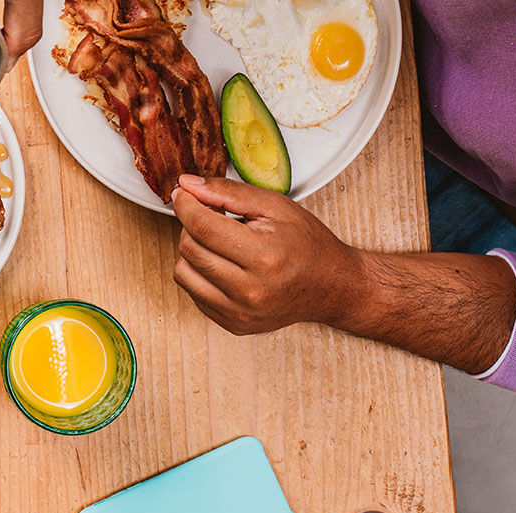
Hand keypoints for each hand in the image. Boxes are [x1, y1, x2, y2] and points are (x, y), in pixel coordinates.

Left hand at [171, 175, 368, 334]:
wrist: (332, 286)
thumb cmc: (308, 244)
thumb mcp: (275, 206)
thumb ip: (228, 192)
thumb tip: (187, 185)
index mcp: (263, 256)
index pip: (202, 226)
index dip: (185, 205)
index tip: (183, 195)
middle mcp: (249, 290)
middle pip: (189, 248)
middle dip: (191, 226)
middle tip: (212, 216)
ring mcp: (240, 312)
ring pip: (183, 273)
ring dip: (192, 251)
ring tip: (217, 242)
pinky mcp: (234, 324)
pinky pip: (194, 294)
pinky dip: (200, 274)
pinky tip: (222, 265)